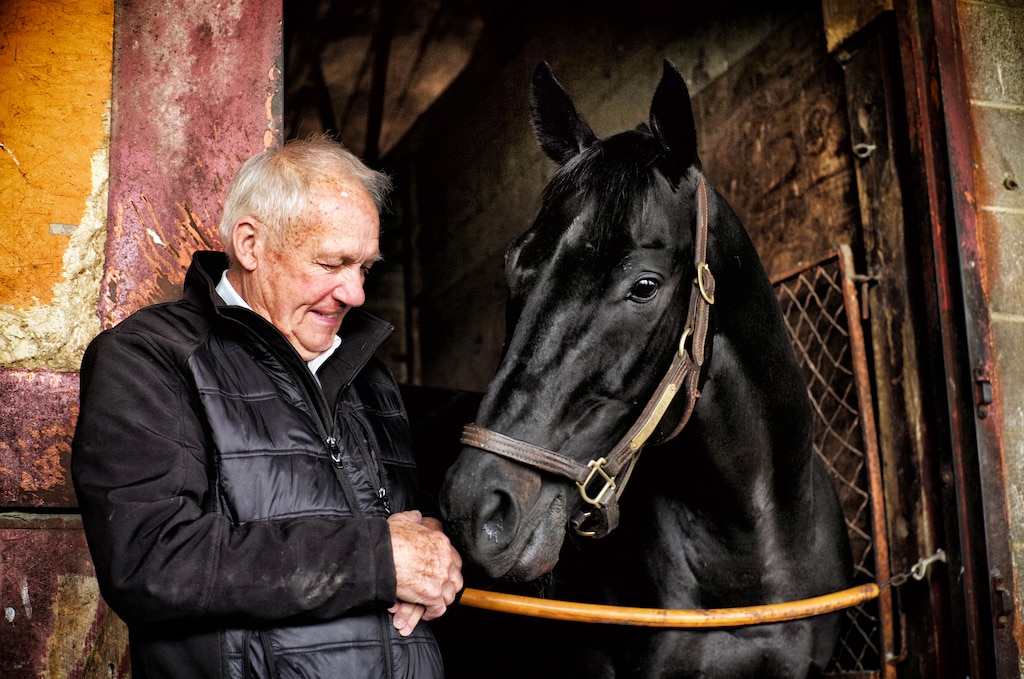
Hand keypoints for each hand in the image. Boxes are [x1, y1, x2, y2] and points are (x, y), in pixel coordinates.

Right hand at [387, 510, 462, 629]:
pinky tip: (426, 612)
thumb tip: (417, 516)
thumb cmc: (390, 538)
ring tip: (432, 603)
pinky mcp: (432, 594)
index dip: (448, 569)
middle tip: (438, 590)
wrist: (381, 555)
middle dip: (448, 586)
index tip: (441, 574)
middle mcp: (445, 560)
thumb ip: (414, 518)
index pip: (454, 559)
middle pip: (456, 578)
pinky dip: (433, 613)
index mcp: (441, 542)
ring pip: (450, 595)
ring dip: (441, 600)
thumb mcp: (403, 520)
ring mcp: (440, 578)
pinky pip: (439, 609)